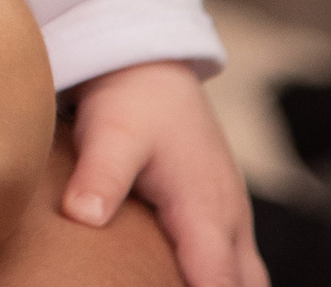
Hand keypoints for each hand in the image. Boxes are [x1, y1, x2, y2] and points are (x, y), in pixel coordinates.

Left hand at [62, 61, 265, 286]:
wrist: (151, 66)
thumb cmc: (131, 99)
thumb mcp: (112, 132)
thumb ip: (100, 176)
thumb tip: (84, 215)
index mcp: (204, 210)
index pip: (219, 285)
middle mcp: (229, 220)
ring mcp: (231, 219)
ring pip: (246, 280)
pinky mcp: (219, 216)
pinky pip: (235, 267)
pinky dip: (223, 284)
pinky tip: (185, 282)